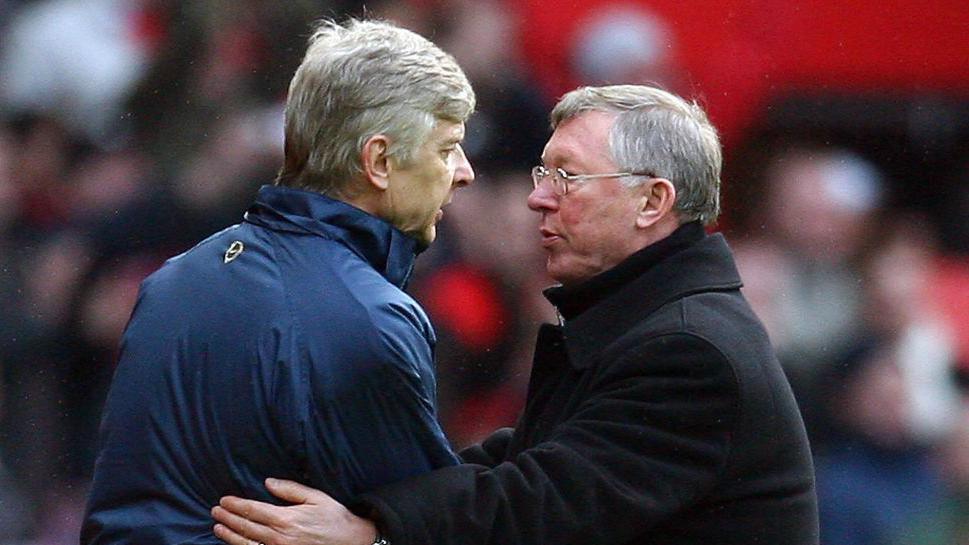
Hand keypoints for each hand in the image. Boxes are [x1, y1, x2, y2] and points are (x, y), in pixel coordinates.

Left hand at [212, 478, 376, 544]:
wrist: (351, 542)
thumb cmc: (335, 517)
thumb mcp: (316, 497)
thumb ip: (290, 489)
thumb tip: (268, 482)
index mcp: (287, 519)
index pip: (254, 510)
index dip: (236, 505)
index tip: (224, 500)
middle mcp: (280, 538)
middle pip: (247, 527)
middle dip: (229, 518)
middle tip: (215, 510)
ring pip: (248, 544)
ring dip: (230, 536)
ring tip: (218, 527)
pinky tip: (235, 544)